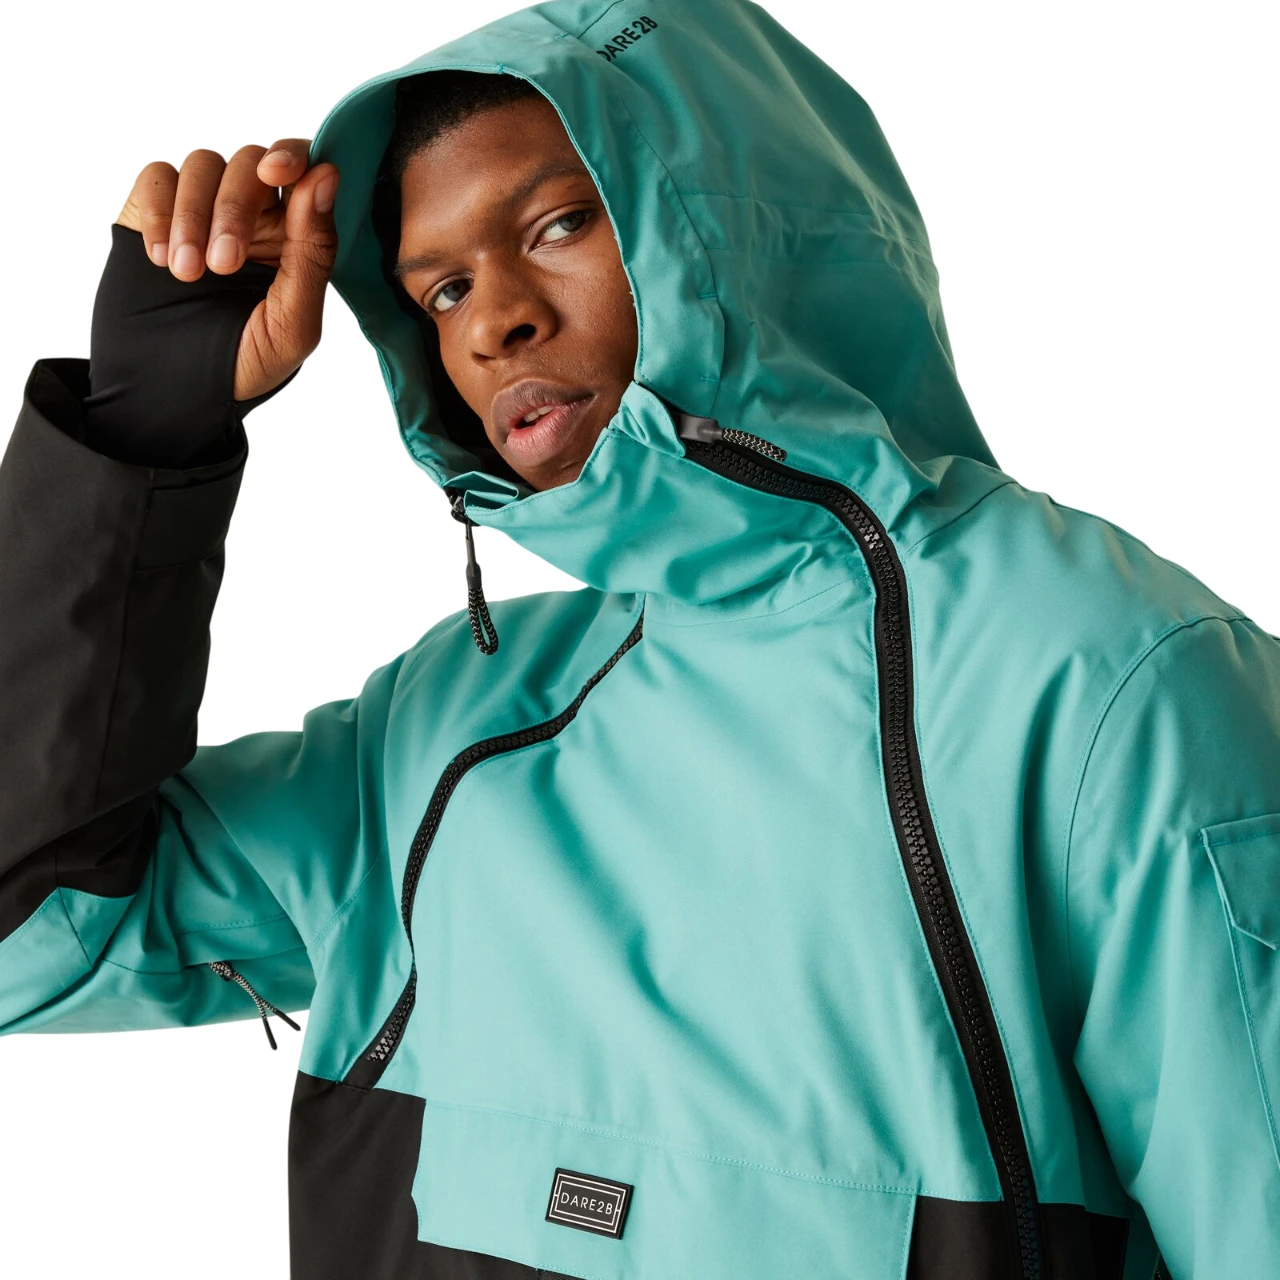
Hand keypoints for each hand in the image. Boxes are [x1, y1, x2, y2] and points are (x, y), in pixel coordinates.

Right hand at [115, 142, 338, 401]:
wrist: (176, 390)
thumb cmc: (245, 363)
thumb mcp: (292, 322)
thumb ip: (314, 253)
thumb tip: (327, 176)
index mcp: (296, 236)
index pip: (303, 169)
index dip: (292, 156)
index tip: (277, 173)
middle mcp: (253, 214)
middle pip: (249, 163)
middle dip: (234, 207)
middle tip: (221, 265)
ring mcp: (202, 208)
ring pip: (203, 165)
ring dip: (192, 216)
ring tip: (187, 274)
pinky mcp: (153, 211)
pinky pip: (157, 177)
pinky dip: (158, 210)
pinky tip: (160, 258)